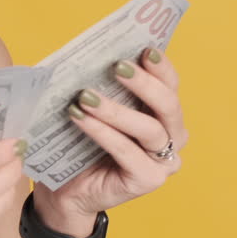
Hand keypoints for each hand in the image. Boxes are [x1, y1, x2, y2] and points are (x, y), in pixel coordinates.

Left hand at [35, 45, 188, 224]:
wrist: (65, 188)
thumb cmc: (80, 142)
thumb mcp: (92, 107)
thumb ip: (101, 85)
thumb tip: (90, 54)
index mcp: (163, 114)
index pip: (171, 86)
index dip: (161, 67)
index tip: (145, 49)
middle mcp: (172, 137)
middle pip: (168, 106)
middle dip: (144, 84)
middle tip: (117, 67)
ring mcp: (163, 162)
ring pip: (149, 129)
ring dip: (116, 110)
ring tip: (85, 96)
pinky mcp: (148, 180)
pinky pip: (127, 151)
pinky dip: (102, 132)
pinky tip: (80, 118)